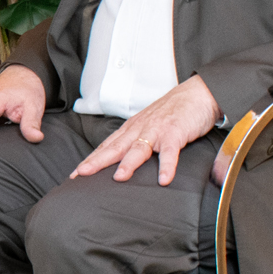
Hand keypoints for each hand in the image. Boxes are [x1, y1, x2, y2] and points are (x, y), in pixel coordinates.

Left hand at [71, 74, 224, 186]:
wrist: (197, 94)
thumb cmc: (172, 112)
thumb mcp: (147, 125)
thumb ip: (135, 142)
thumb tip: (120, 162)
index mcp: (131, 129)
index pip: (107, 146)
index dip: (91, 160)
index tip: (75, 174)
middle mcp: (139, 129)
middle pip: (115, 147)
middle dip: (97, 161)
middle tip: (81, 174)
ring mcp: (157, 130)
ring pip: (139, 148)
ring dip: (129, 163)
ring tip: (119, 178)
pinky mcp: (176, 133)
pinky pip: (171, 152)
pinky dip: (167, 166)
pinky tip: (164, 180)